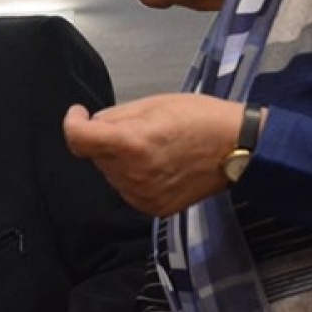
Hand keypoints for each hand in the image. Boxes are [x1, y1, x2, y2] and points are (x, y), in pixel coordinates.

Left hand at [62, 95, 248, 216]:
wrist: (239, 149)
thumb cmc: (201, 118)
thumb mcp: (154, 104)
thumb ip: (116, 116)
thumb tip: (92, 125)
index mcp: (131, 143)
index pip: (78, 140)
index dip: (72, 123)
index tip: (78, 114)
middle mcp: (132, 174)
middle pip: (98, 156)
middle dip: (109, 140)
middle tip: (141, 129)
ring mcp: (142, 195)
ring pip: (112, 173)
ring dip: (122, 160)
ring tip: (156, 148)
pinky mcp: (153, 208)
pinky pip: (128, 189)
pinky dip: (135, 177)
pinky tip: (161, 166)